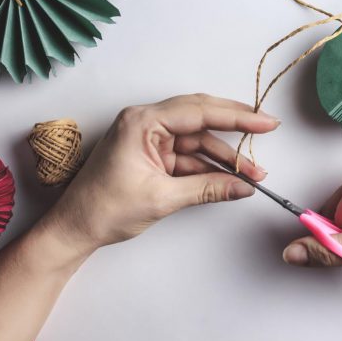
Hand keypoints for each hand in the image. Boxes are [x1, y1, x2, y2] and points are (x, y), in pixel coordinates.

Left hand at [45, 94, 279, 251]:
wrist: (74, 229)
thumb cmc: (103, 209)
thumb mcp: (162, 199)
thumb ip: (207, 189)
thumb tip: (243, 186)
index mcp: (142, 121)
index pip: (198, 111)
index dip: (236, 116)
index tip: (264, 121)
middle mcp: (146, 122)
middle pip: (201, 116)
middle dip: (235, 127)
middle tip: (267, 128)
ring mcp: (150, 138)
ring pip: (198, 138)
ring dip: (225, 155)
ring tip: (254, 172)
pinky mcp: (153, 154)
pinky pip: (189, 154)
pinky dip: (209, 167)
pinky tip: (231, 178)